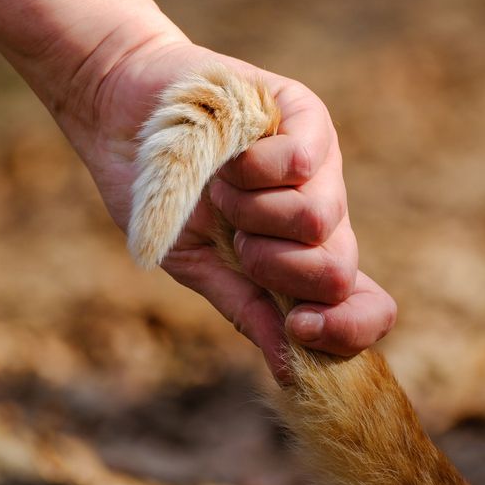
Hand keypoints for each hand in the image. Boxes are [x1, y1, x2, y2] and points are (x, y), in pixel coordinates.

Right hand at [59, 28, 396, 379]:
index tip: (299, 329)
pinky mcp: (307, 115)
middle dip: (276, 267)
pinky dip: (253, 169)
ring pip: (320, 219)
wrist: (119, 114)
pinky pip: (304, 162)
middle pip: (340, 270)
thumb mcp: (195, 262)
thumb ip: (246, 308)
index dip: (349, 331)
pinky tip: (230, 155)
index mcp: (301, 258)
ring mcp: (321, 164)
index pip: (365, 308)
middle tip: (234, 237)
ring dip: (252, 214)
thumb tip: (294, 370)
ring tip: (222, 187)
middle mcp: (322, 213)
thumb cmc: (157, 188)